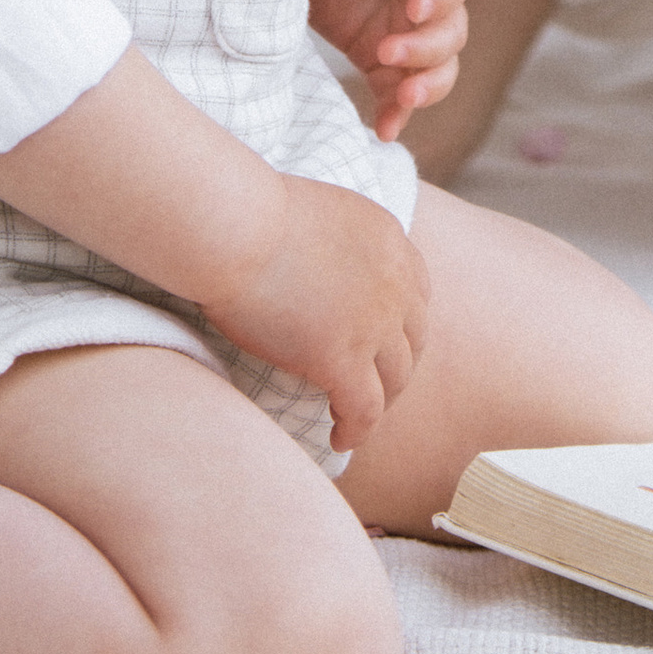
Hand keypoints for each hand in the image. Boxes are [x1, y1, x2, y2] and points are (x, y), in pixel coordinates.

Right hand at [196, 171, 431, 452]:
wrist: (235, 228)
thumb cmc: (250, 216)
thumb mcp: (320, 215)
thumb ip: (339, 243)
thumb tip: (321, 268)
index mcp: (389, 238)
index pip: (417, 293)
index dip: (402, 325)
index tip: (383, 344)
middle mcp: (394, 281)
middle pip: (413, 340)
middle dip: (396, 367)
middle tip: (372, 386)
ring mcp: (374, 322)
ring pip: (395, 380)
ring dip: (380, 402)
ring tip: (356, 418)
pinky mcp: (344, 359)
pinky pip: (365, 410)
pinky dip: (356, 430)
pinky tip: (340, 438)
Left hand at [311, 0, 473, 142]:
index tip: (413, 9)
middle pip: (451, 31)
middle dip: (428, 48)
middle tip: (388, 51)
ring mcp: (403, 31)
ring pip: (437, 69)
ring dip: (425, 86)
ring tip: (402, 98)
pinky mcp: (377, 59)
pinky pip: (396, 92)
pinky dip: (396, 113)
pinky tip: (384, 130)